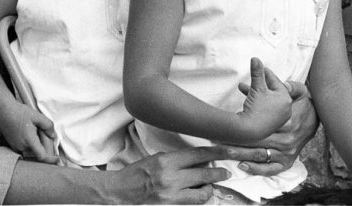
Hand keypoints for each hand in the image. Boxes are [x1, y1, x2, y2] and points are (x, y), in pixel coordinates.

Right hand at [2, 102, 58, 163]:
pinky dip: (31, 144)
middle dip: (44, 145)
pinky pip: (25, 150)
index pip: (42, 156)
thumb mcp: (37, 116)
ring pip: (32, 152)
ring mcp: (16, 148)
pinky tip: (29, 132)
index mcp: (29, 141)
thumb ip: (48, 126)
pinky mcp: (13, 146)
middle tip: (42, 131)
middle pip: (38, 153)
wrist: (4, 111)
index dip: (51, 159)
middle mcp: (22, 147)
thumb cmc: (20, 112)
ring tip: (34, 129)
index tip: (57, 158)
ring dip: (37, 145)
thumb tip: (52, 136)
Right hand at [116, 146, 231, 203]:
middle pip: (202, 172)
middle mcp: (171, 176)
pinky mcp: (172, 204)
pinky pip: (194, 201)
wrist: (123, 190)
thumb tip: (195, 159)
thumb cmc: (138, 171)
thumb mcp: (156, 158)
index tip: (228, 151)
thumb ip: (175, 159)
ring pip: (202, 190)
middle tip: (228, 171)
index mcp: (166, 160)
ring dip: (211, 186)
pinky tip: (203, 191)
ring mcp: (172, 193)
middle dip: (218, 172)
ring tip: (214, 183)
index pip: (196, 154)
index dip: (215, 152)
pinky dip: (201, 196)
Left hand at [231, 80, 317, 175]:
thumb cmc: (302, 103)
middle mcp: (285, 140)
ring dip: (241, 154)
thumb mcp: (298, 90)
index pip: (261, 124)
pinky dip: (257, 169)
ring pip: (260, 155)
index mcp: (286, 123)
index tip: (228, 123)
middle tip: (217, 141)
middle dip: (236, 141)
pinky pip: (271, 169)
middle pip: (256, 141)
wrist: (318, 119)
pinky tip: (242, 166)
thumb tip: (271, 76)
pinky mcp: (287, 162)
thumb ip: (285, 85)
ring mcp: (286, 153)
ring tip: (223, 151)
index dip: (243, 124)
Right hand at [236, 58, 291, 141]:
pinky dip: (257, 101)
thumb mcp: (256, 87)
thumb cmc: (256, 108)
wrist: (250, 130)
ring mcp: (279, 117)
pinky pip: (265, 107)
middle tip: (253, 76)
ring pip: (266, 99)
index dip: (265, 72)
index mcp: (285, 98)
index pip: (275, 80)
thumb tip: (255, 58)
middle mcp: (285, 108)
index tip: (259, 66)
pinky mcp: (272, 123)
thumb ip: (257, 72)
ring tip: (242, 87)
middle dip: (259, 82)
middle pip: (271, 90)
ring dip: (255, 91)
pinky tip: (247, 99)